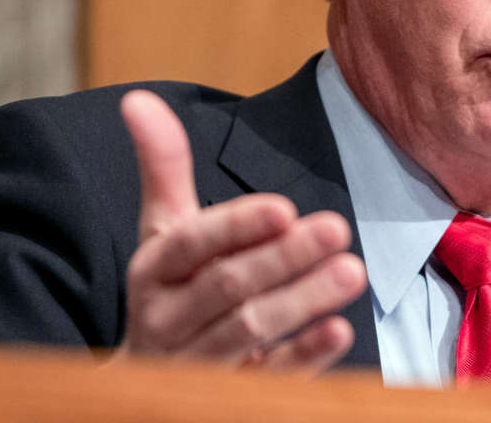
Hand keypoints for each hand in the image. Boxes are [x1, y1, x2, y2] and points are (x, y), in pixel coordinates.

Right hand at [114, 90, 366, 372]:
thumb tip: (138, 97)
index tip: (283, 206)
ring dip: (302, 301)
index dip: (235, 227)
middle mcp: (168, 320)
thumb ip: (162, 168)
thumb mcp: (161, 231)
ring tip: (352, 271)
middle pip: (227, 287)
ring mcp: (198, 364)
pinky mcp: (230, 396)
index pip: (189, 245)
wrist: (138, 390)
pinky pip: (268, 380)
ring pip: (250, 331)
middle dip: (283, 258)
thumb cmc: (169, 291)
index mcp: (153, 271)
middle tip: (337, 228)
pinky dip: (303, 357)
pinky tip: (339, 332)